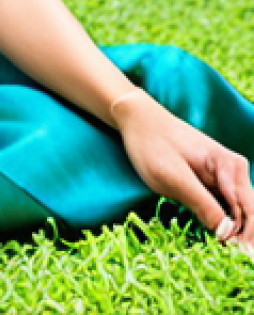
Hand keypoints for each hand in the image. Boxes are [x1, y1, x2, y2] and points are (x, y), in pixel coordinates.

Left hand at [113, 91, 253, 254]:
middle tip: (232, 259)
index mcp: (230, 167)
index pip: (250, 212)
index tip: (235, 257)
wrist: (138, 120)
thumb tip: (226, 234)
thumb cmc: (152, 145)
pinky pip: (228, 208)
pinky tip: (217, 237)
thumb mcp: (172, 177)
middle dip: (243, 239)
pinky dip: (225, 224)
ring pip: (241, 215)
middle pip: (250, 215)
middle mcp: (235, 172)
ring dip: (235, 234)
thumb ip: (201, 203)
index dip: (244, 238)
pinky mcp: (215, 184)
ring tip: (225, 252)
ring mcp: (226, 178)